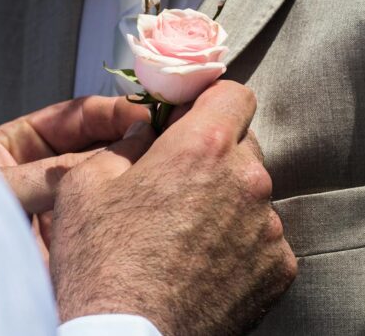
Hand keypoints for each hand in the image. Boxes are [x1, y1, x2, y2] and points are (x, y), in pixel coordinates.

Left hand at [0, 96, 148, 260]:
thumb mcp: (3, 190)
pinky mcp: (79, 236)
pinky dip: (130, 202)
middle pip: (98, 144)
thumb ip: (56, 171)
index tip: (144, 113)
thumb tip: (117, 149)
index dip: (112, 112)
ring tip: (164, 160)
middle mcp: (46, 171)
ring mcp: (65, 203)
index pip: (76, 117)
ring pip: (108, 176)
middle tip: (163, 134)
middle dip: (130, 137)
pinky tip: (151, 194)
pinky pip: (108, 212)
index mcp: (19, 146)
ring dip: (135, 168)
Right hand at [51, 81, 296, 334]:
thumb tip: (146, 134)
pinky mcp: (278, 269)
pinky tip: (202, 262)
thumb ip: (125, 143)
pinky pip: (262, 237)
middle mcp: (248, 182)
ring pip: (251, 193)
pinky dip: (238, 241)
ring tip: (183, 233)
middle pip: (242, 145)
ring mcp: (269, 229)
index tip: (191, 119)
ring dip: (225, 200)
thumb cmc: (102, 266)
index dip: (210, 102)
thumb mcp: (86, 184)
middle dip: (212, 154)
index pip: (234, 94)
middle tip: (174, 182)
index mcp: (203, 149)